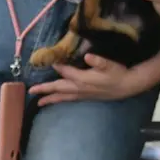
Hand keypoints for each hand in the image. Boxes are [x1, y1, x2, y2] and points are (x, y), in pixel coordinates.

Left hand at [28, 54, 151, 105]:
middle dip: (45, 89)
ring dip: (50, 99)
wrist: (127, 86)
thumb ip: (98, 61)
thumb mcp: (109, 65)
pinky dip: (60, 100)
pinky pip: (68, 100)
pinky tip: (56, 100)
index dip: (57, 66)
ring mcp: (82, 94)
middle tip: (31, 91)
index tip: (48, 61)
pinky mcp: (85, 97)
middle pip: (59, 89)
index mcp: (83, 79)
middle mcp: (80, 88)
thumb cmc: (118, 73)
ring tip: (39, 102)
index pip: (66, 72)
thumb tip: (87, 56)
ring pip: (62, 97)